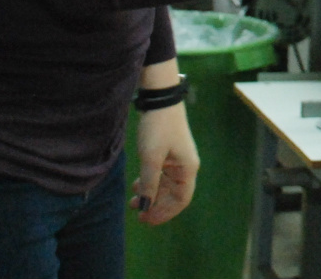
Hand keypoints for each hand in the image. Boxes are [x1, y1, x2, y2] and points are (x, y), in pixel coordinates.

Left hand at [134, 103, 198, 224]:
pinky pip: (162, 176)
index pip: (181, 200)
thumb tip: (144, 206)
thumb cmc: (158, 128)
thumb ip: (148, 184)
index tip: (146, 219)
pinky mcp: (169, 153)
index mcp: (187, 169)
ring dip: (151, 195)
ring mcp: (178, 160)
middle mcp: (186, 167)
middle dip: (156, 206)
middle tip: (137, 215)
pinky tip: (136, 185)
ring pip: (166, 186)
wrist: (160, 100)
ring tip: (133, 202)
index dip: (165, 213)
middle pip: (174, 195)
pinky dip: (150, 183)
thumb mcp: (150, 158)